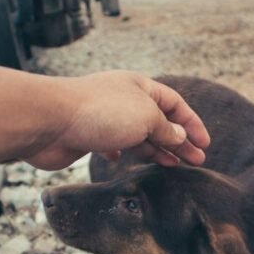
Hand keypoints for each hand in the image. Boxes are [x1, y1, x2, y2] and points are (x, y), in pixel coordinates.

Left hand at [23, 71, 210, 169]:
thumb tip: (179, 137)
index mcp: (140, 87)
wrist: (49, 120)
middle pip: (160, 122)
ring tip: (173, 166)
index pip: (176, 104)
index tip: (204, 145)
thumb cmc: (100, 112)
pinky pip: (114, 146)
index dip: (192, 124)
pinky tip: (127, 163)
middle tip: (197, 162)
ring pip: (138, 136)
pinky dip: (124, 154)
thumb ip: (166, 129)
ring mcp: (106, 119)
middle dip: (179, 141)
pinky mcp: (89, 137)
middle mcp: (124, 100)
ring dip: (157, 150)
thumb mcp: (146, 117)